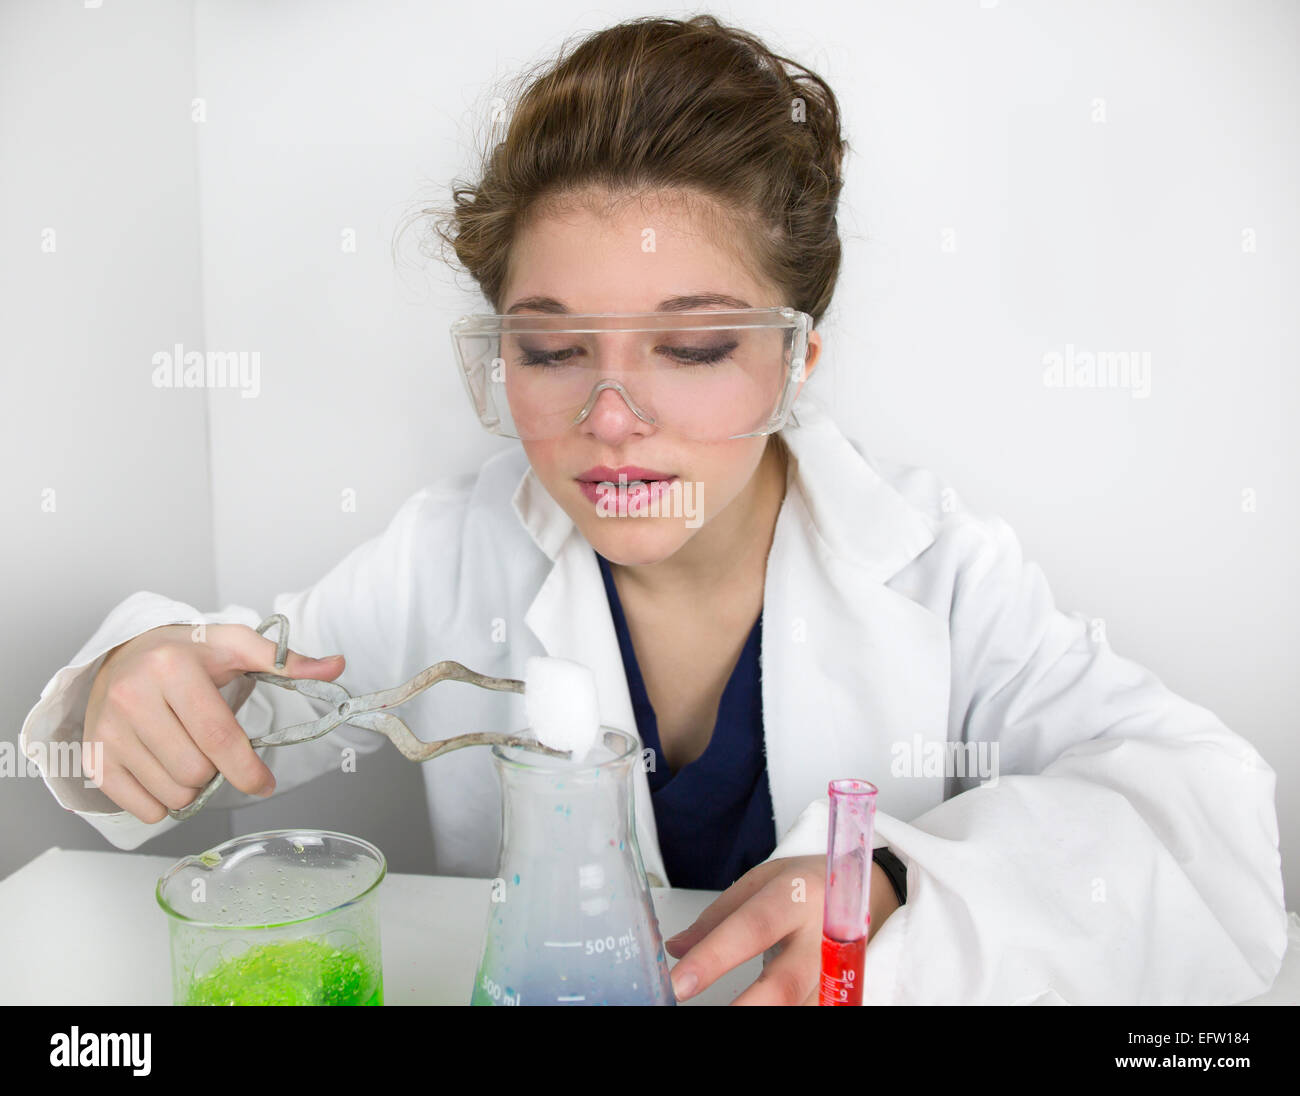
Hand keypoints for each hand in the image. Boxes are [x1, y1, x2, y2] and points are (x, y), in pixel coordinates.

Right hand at [83, 622, 344, 822]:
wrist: (123, 657)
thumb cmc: (187, 654)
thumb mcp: (236, 646)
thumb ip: (286, 660)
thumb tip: (336, 667)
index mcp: (171, 668)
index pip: (218, 736)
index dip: (248, 769)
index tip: (265, 784)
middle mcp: (131, 697)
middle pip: (196, 772)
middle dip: (218, 771)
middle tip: (215, 750)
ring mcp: (107, 730)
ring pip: (172, 794)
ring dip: (193, 788)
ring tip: (190, 754)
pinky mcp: (94, 757)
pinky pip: (142, 809)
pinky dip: (164, 802)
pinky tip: (166, 770)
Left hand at [663, 854, 901, 1004]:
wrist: (867, 890)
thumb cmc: (806, 885)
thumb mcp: (760, 882)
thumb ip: (717, 918)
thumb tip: (676, 950)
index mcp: (796, 896)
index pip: (751, 928)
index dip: (714, 958)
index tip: (679, 982)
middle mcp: (821, 936)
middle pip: (785, 983)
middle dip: (745, 1006)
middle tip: (698, 1016)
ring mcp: (836, 972)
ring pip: (798, 1006)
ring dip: (757, 1013)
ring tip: (721, 1013)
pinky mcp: (841, 995)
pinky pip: (806, 1010)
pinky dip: (774, 1013)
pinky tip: (752, 1010)